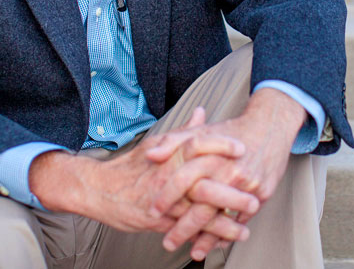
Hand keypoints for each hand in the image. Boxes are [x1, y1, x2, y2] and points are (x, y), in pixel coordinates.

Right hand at [29, 108, 257, 241]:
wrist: (99, 190)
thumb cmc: (131, 166)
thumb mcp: (157, 144)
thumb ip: (184, 132)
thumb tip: (202, 112)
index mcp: (168, 154)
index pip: (197, 144)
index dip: (220, 145)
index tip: (242, 147)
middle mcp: (166, 176)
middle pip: (203, 183)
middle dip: (231, 192)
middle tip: (255, 194)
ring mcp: (163, 201)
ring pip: (196, 212)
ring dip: (223, 222)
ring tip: (245, 227)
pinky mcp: (157, 221)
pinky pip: (184, 230)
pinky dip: (204, 237)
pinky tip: (221, 241)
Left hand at [145, 88, 307, 259]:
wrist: (270, 125)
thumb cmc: (232, 130)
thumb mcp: (202, 131)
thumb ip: (174, 141)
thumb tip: (151, 155)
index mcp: (212, 154)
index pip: (184, 178)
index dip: (167, 196)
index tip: (153, 211)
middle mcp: (231, 170)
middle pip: (203, 205)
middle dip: (183, 228)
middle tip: (168, 243)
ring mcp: (249, 184)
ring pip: (224, 217)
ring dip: (208, 238)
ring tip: (194, 252)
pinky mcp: (263, 192)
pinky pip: (244, 218)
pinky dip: (231, 232)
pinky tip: (218, 242)